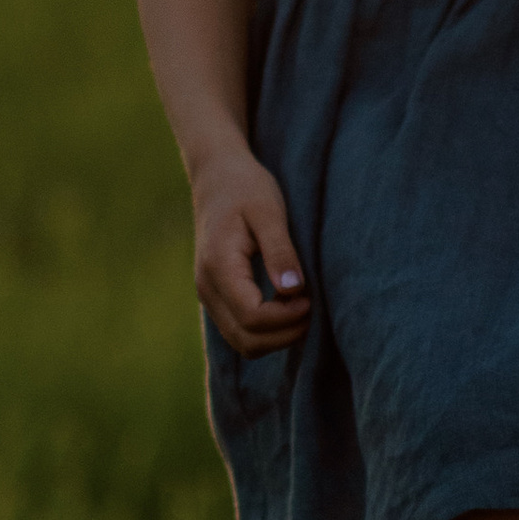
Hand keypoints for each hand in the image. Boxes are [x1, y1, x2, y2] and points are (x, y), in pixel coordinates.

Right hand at [192, 146, 311, 358]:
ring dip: (277, 336)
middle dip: (285, 333)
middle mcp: (206, 287)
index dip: (286, 317)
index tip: (310, 298)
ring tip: (302, 306)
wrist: (217, 176)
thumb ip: (280, 251)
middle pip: (246, 340)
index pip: (251, 316)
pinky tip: (287, 305)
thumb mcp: (269, 211)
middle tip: (312, 307)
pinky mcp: (216, 297)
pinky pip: (240, 331)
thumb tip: (293, 292)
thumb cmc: (246, 187)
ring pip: (242, 343)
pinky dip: (266, 331)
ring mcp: (208, 295)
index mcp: (218, 266)